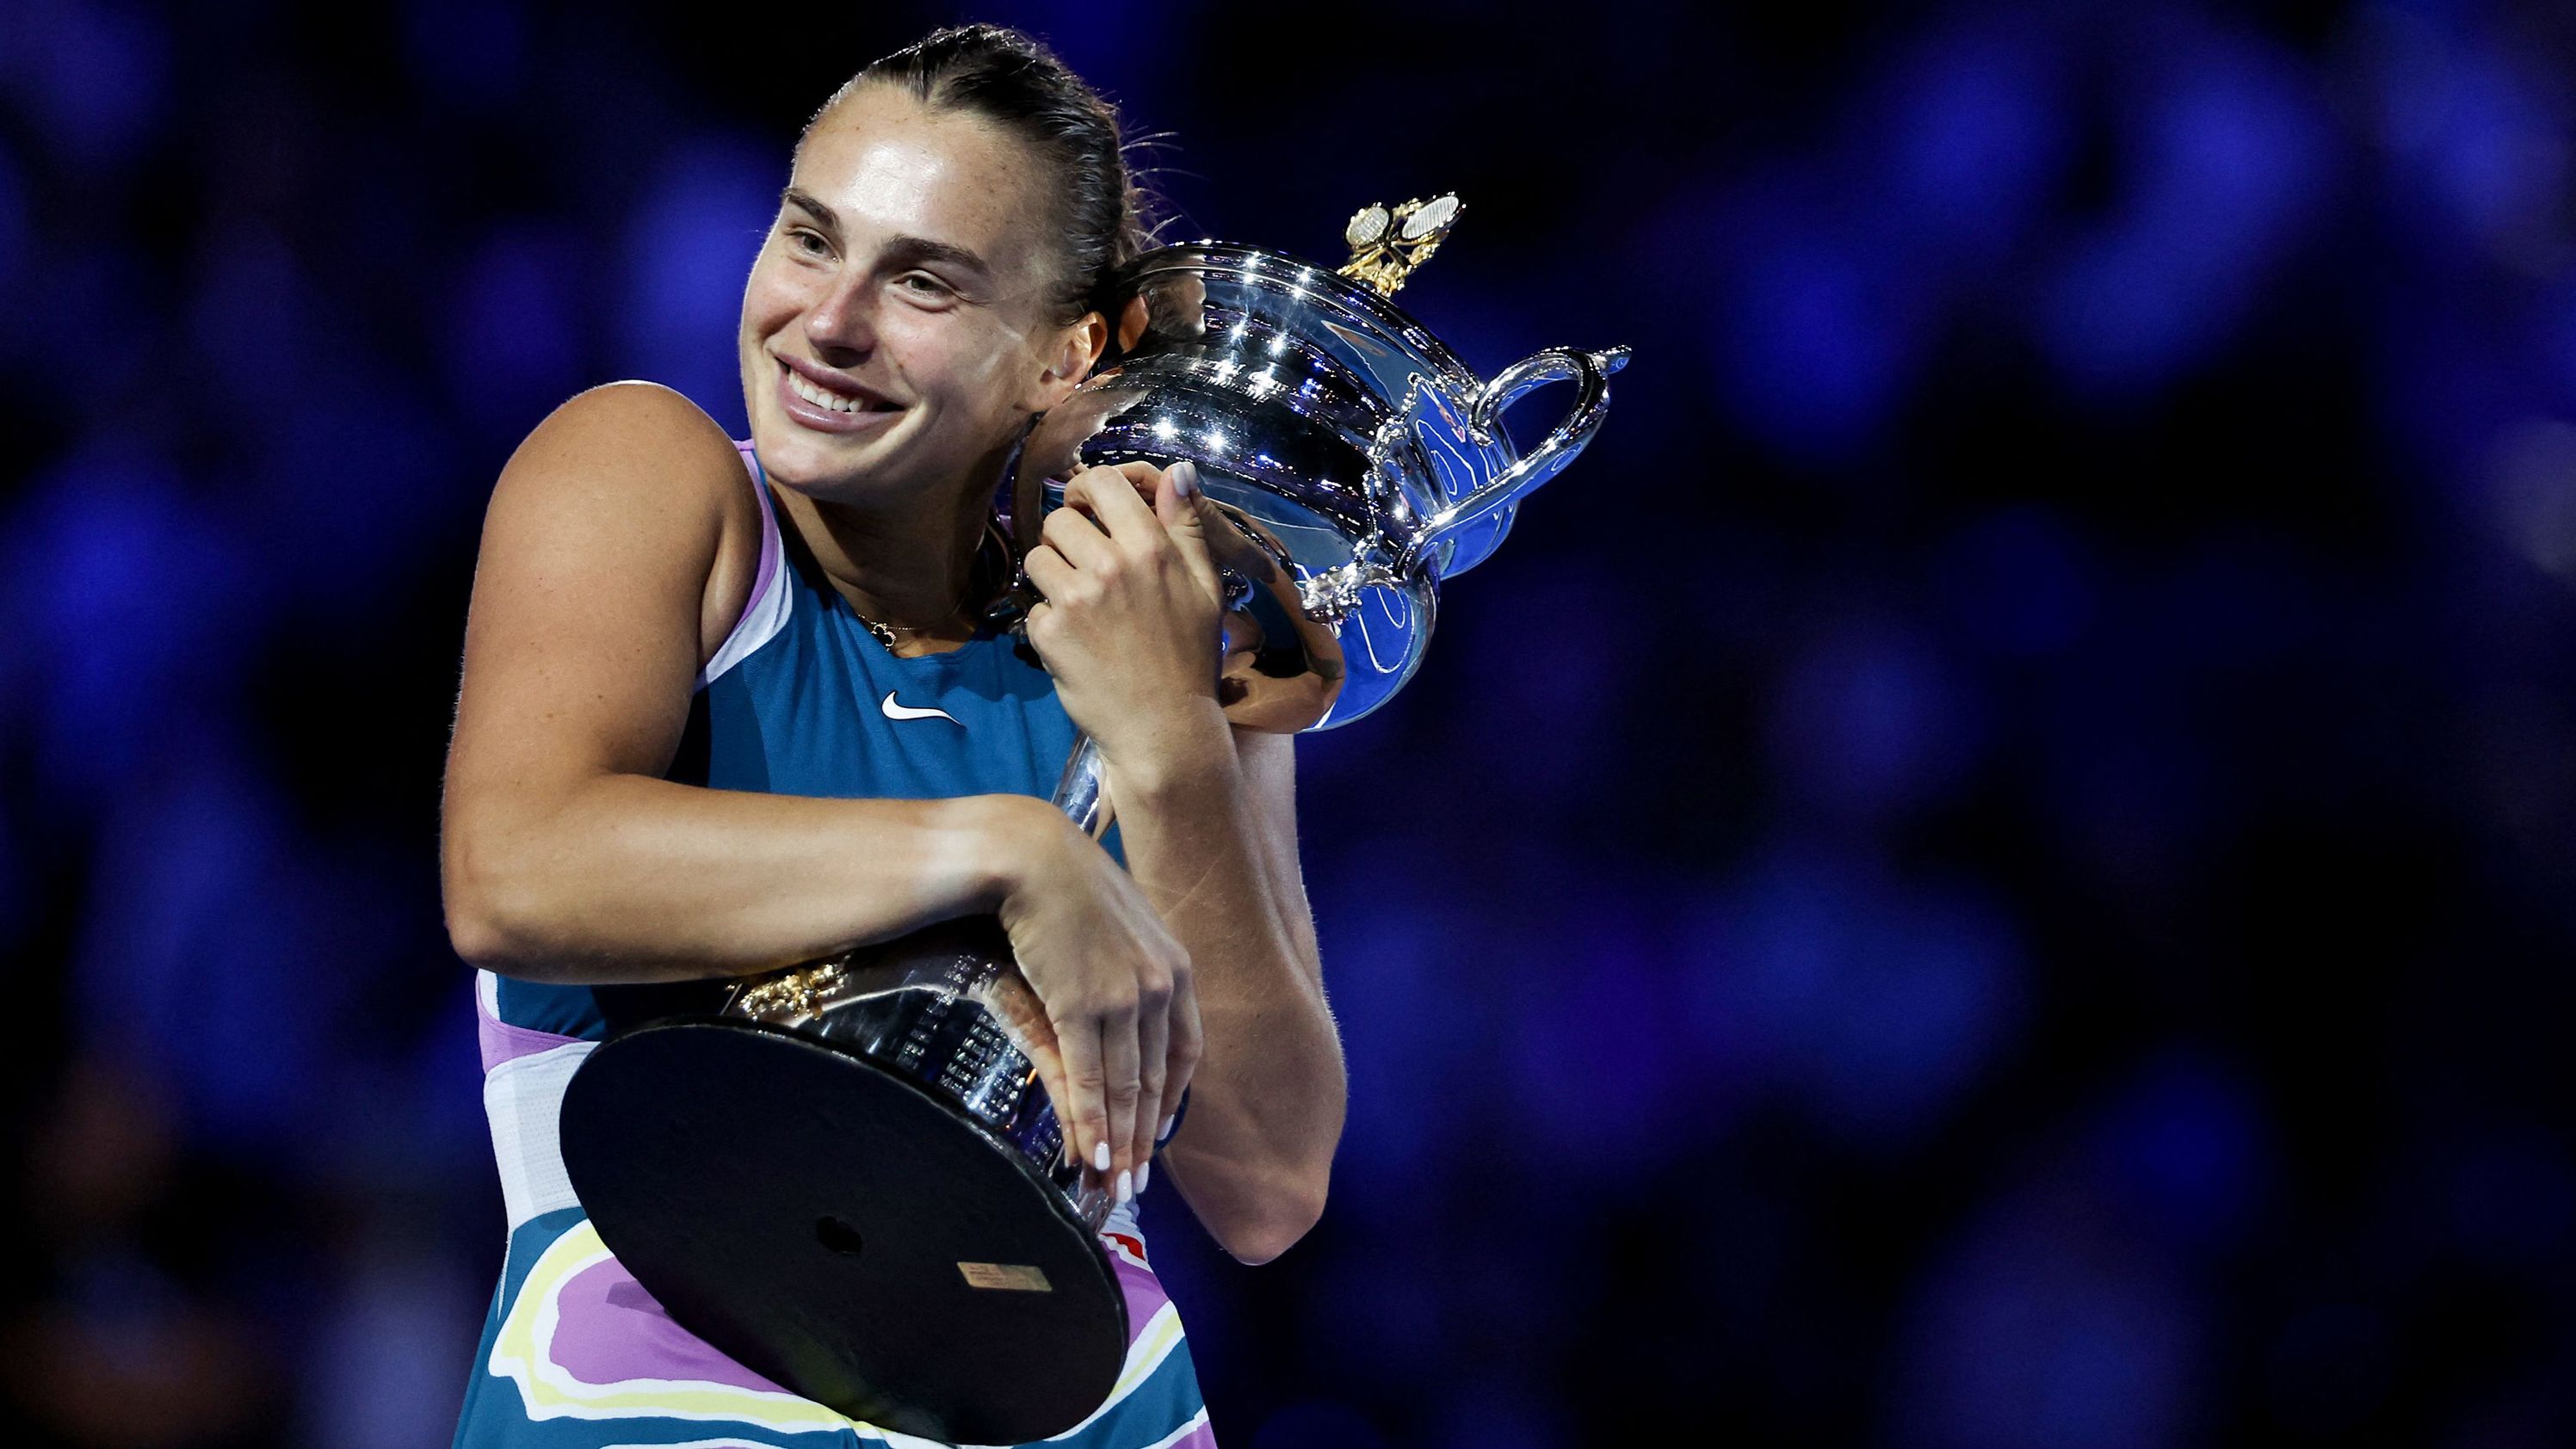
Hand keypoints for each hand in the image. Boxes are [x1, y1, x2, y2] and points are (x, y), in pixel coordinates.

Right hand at [993, 803, 1202, 1202]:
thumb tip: (1123, 1011)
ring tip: (1113, 1186)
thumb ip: (1129, 971)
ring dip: (1120, 1145)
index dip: (1169, 1100)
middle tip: (1136, 1184)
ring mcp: (1126, 996)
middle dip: (1144, 1138)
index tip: (1156, 1134)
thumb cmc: (1064, 887)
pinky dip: (1091, 1124)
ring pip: (1127, 1088)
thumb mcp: (1116, 928)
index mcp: (1176, 967)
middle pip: (1157, 1080)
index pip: (1184, 1051)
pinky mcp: (1083, 1004)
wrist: (1029, 854)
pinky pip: (1091, 1079)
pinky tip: (1090, 1156)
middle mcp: (1162, 985)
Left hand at [1021, 461, 1228, 768]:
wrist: (1164, 729)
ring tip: (1079, 605)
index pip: (1102, 483)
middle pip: (1059, 519)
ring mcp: (1076, 599)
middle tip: (1085, 567)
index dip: (1087, 490)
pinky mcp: (1050, 633)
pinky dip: (1048, 623)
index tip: (1089, 510)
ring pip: (1037, 557)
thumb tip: (1178, 469)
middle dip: (1066, 538)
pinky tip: (1077, 643)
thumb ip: (1187, 525)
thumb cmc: (1189, 659)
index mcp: (1151, 548)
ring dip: (1051, 575)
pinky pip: (1033, 606)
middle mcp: (1111, 566)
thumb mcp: (1206, 587)